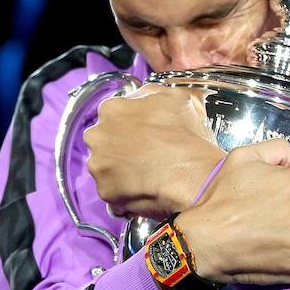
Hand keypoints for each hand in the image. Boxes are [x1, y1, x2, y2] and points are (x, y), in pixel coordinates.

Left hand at [84, 84, 224, 218]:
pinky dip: (125, 194)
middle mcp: (97, 136)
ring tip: (147, 175)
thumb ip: (149, 94)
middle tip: (145, 155)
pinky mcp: (104, 192)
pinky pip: (112, 193)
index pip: (113, 115)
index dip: (131, 125)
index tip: (144, 134)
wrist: (191, 176)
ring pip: (106, 168)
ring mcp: (98, 166)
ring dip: (121, 172)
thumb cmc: (185, 137)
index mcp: (111, 109)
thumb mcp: (175, 98)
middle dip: (120, 148)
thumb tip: (142, 99)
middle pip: (104, 141)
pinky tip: (145, 190)